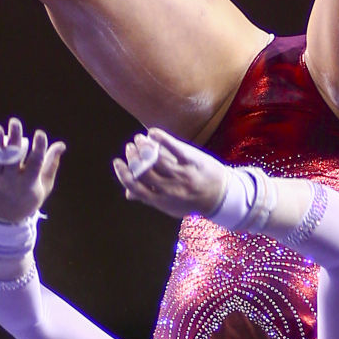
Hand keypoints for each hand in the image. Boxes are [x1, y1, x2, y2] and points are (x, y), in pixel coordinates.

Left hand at [0, 118, 64, 222]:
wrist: (2, 220)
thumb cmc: (27, 199)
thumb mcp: (43, 186)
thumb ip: (51, 164)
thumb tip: (61, 144)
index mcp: (28, 184)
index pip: (35, 163)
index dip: (39, 148)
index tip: (40, 134)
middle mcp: (11, 181)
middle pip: (12, 158)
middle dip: (14, 139)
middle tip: (15, 122)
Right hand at [112, 127, 227, 219]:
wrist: (221, 196)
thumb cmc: (191, 201)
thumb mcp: (170, 205)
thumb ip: (150, 198)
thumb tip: (128, 193)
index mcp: (161, 201)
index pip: (135, 187)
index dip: (123, 174)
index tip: (118, 162)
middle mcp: (170, 189)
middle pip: (144, 171)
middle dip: (133, 157)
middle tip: (129, 147)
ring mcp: (182, 175)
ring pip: (157, 159)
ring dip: (144, 146)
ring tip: (139, 139)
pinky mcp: (192, 162)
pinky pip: (175, 149)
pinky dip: (162, 139)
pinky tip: (152, 132)